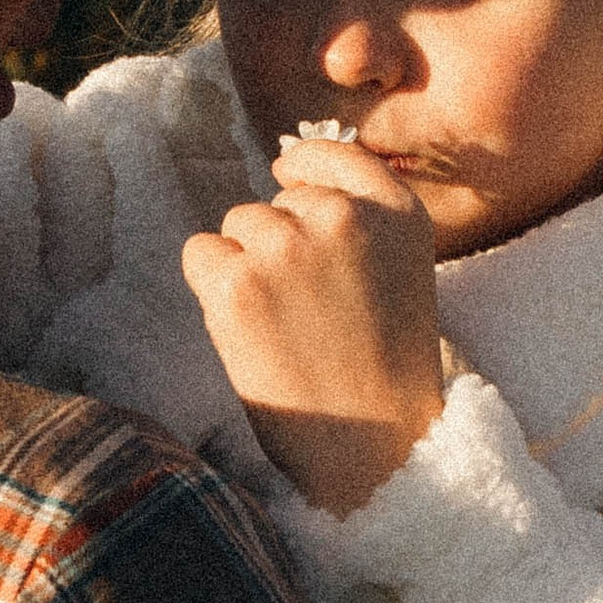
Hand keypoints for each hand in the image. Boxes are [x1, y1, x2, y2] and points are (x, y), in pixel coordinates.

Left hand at [180, 133, 444, 515]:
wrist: (373, 448)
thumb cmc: (384, 367)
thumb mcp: (400, 271)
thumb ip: (359, 219)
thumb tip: (282, 173)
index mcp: (399, 211)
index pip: (333, 154)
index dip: (305, 175)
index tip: (296, 196)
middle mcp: (344, 216)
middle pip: (277, 200)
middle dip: (282, 244)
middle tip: (312, 312)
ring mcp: (287, 246)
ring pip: (238, 224)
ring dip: (248, 266)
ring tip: (285, 327)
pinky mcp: (237, 282)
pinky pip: (201, 253)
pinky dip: (213, 288)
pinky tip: (250, 331)